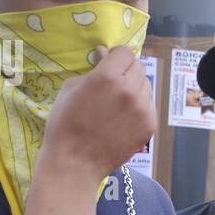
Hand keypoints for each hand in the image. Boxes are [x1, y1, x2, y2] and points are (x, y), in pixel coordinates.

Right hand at [40, 45, 155, 182]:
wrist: (75, 162)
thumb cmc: (65, 123)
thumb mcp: (71, 88)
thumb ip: (93, 68)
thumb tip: (104, 53)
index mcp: (107, 76)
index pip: (124, 52)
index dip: (115, 56)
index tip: (109, 62)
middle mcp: (129, 90)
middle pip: (138, 67)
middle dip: (125, 70)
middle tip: (112, 82)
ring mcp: (142, 108)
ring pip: (145, 86)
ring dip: (134, 87)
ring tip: (116, 102)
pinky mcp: (149, 125)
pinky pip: (149, 105)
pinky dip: (139, 106)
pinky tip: (123, 117)